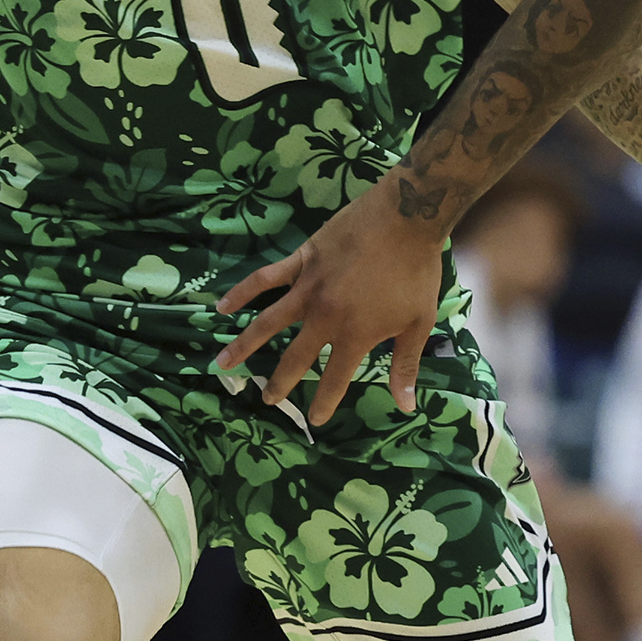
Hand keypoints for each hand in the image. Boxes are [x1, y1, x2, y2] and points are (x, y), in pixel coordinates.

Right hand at [214, 189, 451, 427]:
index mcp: (354, 336)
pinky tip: (222, 306)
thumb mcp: (418, 324)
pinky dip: (242, 292)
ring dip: (244, 345)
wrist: (406, 219)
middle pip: (296, 358)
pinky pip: (265, 279)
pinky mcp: (301, 261)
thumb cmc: (416, 273)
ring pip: (268, 322)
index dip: (324, 402)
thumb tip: (405, 405)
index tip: (315, 420)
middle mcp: (324, 317)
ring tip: (222, 364)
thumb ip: (405, 365)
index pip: (334, 379)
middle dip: (280, 383)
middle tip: (268, 400)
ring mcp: (308, 288)